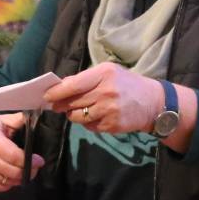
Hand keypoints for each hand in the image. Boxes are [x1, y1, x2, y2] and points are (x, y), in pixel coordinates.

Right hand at [0, 113, 43, 192]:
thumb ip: (17, 119)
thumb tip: (34, 118)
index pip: (14, 156)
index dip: (30, 161)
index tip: (39, 161)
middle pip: (12, 172)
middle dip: (29, 172)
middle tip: (35, 167)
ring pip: (7, 181)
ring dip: (20, 179)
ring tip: (25, 172)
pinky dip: (8, 184)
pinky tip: (12, 177)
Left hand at [43, 64, 163, 135]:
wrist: (152, 103)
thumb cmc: (126, 84)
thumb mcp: (108, 73)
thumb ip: (85, 78)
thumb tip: (61, 85)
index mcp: (104, 74)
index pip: (74, 85)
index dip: (57, 92)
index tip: (46, 96)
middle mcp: (106, 92)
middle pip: (73, 103)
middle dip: (61, 105)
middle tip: (56, 105)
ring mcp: (109, 111)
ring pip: (78, 117)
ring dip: (73, 115)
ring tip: (80, 109)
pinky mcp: (111, 126)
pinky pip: (89, 126)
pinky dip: (87, 122)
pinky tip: (95, 116)